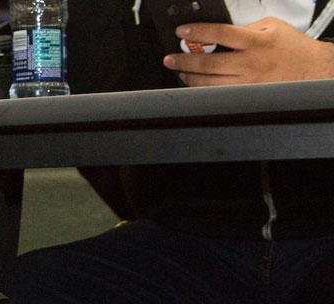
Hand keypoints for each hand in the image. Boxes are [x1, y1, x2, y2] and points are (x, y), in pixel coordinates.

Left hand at [163, 17, 333, 85]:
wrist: (313, 68)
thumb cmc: (292, 47)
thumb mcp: (270, 27)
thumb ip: (243, 28)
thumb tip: (216, 33)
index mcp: (255, 41)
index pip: (220, 34)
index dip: (197, 32)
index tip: (182, 32)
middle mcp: (251, 63)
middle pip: (209, 63)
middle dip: (184, 61)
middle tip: (170, 59)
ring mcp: (249, 82)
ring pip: (211, 84)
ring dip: (190, 78)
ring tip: (180, 72)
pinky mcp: (248, 95)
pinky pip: (220, 95)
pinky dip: (204, 91)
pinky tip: (196, 86)